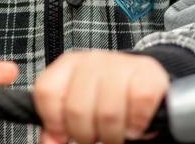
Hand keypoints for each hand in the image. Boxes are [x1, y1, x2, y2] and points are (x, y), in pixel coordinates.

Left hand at [33, 50, 168, 143]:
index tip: (64, 134)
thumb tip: (48, 142)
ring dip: (112, 134)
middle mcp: (93, 60)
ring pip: (108, 113)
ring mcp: (121, 64)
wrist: (144, 83)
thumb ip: (58, 123)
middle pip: (77, 109)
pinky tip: (134, 125)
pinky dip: (136, 124)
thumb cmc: (107, 97)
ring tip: (116, 133)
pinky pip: (138, 105)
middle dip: (86, 134)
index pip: (47, 93)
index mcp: (69, 64)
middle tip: (96, 135)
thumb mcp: (79, 105)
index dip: (54, 121)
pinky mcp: (148, 74)